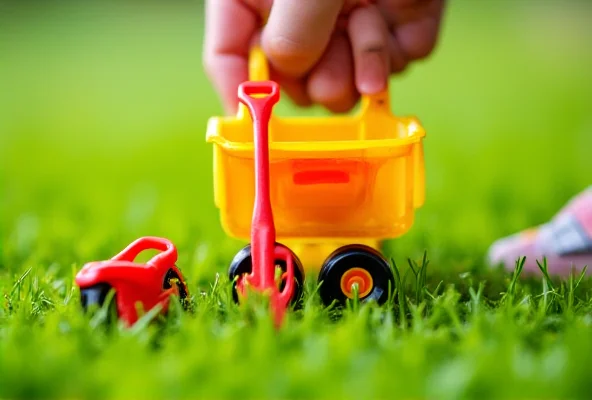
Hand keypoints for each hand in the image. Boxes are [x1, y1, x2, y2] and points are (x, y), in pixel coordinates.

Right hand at [203, 0, 444, 114]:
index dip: (239, 94)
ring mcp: (340, 37)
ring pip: (335, 93)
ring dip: (351, 66)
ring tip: (363, 18)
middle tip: (329, 55)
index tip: (256, 124)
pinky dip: (384, 57)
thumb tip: (290, 69)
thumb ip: (294, 25)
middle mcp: (296, 26)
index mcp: (256, 2)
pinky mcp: (383, 46)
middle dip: (313, 78)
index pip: (227, 58)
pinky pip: (378, 79)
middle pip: (290, 87)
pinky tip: (385, 20)